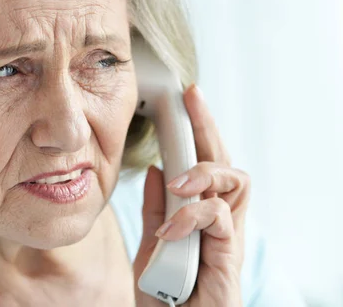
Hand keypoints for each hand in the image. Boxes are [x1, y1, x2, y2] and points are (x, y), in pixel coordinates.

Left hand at [134, 85, 250, 306]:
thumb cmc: (166, 295)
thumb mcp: (152, 245)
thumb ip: (157, 209)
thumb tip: (156, 170)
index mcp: (202, 215)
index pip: (205, 162)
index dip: (199, 129)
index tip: (187, 99)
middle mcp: (220, 221)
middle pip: (226, 161)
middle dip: (208, 125)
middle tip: (191, 98)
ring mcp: (228, 237)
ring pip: (235, 180)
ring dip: (203, 172)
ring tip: (177, 181)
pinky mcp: (230, 257)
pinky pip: (217, 218)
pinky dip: (191, 215)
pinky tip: (170, 230)